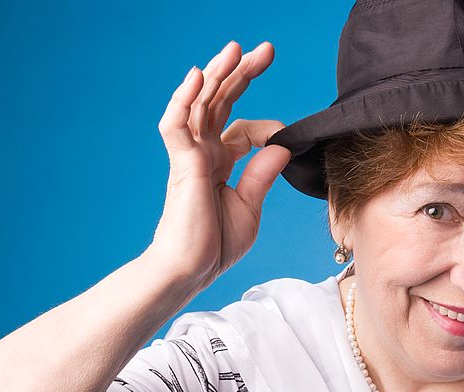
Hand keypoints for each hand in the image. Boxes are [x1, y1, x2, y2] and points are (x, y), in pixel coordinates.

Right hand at [147, 41, 290, 290]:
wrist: (191, 270)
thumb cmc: (215, 245)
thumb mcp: (250, 208)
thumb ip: (262, 175)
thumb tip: (282, 144)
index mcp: (220, 163)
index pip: (241, 128)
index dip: (267, 126)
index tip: (286, 134)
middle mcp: (204, 153)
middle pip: (221, 103)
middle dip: (242, 74)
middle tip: (266, 50)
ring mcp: (191, 156)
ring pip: (200, 104)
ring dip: (218, 74)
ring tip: (237, 49)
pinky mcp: (181, 165)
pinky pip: (176, 125)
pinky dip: (185, 99)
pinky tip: (199, 77)